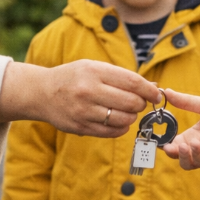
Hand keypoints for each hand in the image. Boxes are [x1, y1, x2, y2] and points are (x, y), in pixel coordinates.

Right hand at [0, 60, 161, 137]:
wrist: (42, 93)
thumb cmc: (73, 77)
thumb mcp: (94, 67)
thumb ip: (121, 76)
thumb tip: (152, 86)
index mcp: (94, 72)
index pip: (132, 82)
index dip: (149, 90)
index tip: (156, 94)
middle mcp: (89, 92)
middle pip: (130, 102)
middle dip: (141, 104)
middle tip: (139, 102)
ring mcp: (84, 111)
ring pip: (123, 119)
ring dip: (132, 117)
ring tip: (127, 111)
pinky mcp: (81, 128)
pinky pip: (111, 132)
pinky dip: (121, 128)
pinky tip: (119, 121)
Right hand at [160, 88, 199, 168]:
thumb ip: (186, 101)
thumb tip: (166, 91)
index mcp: (192, 137)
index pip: (175, 147)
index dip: (167, 147)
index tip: (161, 142)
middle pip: (183, 160)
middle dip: (178, 155)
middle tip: (176, 146)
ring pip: (196, 163)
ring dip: (192, 154)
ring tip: (193, 142)